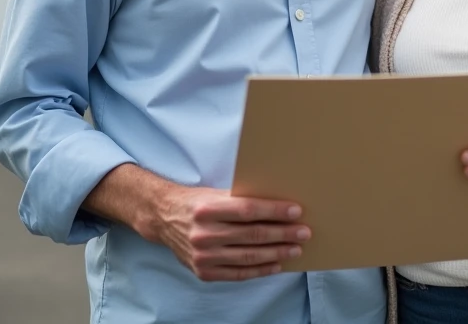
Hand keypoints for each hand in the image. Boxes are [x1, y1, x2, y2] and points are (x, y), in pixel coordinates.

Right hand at [151, 186, 310, 281]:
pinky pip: (238, 273)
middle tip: (303, 232)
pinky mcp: (203, 272)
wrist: (164, 219)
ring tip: (295, 249)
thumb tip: (279, 206)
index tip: (296, 212)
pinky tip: (276, 264)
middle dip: (282, 234)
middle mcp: (203, 234)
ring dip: (276, 253)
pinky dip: (260, 270)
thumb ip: (242, 200)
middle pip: (252, 235)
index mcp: (207, 208)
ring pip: (248, 256)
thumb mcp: (216, 194)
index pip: (248, 211)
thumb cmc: (198, 203)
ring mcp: (202, 256)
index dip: (274, 212)